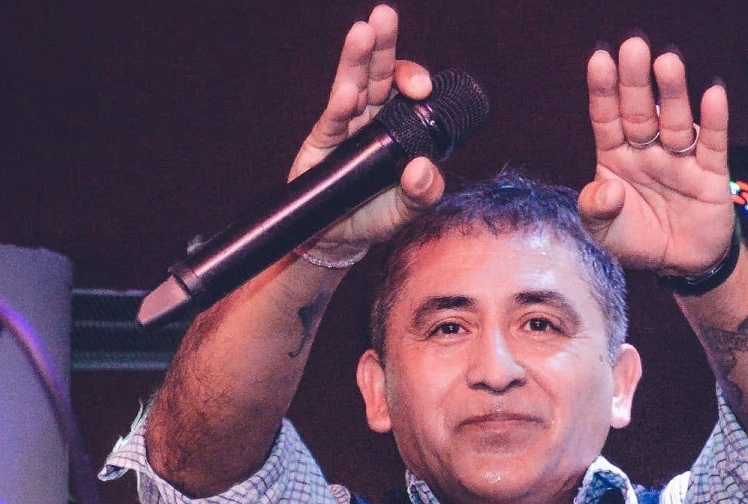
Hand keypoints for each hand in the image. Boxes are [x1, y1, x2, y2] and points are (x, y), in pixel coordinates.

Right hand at [289, 5, 445, 256]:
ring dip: (357, 57)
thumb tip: (423, 168)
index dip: (413, 79)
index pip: (407, 90)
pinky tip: (348, 92)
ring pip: (352, 83)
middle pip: (378, 73)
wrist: (340, 238)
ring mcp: (346, 126)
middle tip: (385, 15)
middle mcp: (372, 117)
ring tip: (362, 30)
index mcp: (399, 124)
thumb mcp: (409, 208)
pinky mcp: (322, 142)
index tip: (422, 88)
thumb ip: (425, 192)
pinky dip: (340, 105)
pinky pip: (332, 120)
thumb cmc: (378, 215)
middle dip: (382, 44)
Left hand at [580, 38, 733, 275]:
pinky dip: (714, 121)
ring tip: (667, 63)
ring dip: (673, 93)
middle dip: (636, 80)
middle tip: (633, 46)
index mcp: (615, 157)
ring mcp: (679, 159)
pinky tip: (713, 94)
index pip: (607, 118)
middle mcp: (647, 150)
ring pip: (676, 122)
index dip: (603, 90)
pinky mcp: (710, 174)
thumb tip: (605, 189)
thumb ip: (596, 211)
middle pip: (640, 111)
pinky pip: (713, 144)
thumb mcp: (603, 233)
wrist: (679, 264)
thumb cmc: (636, 239)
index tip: (599, 60)